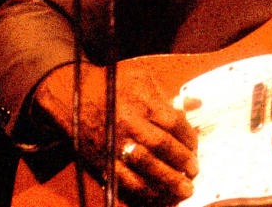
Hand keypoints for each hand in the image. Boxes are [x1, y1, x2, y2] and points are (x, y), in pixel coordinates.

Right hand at [34, 62, 199, 202]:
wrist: (75, 97)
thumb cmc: (113, 86)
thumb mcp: (142, 79)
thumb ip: (168, 94)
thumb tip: (196, 102)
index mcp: (141, 100)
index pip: (173, 121)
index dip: (188, 137)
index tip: (195, 146)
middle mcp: (129, 122)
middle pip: (162, 145)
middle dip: (182, 160)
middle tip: (194, 170)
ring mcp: (115, 142)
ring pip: (146, 166)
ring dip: (168, 180)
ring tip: (184, 188)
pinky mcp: (104, 159)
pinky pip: (126, 179)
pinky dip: (144, 189)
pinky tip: (158, 193)